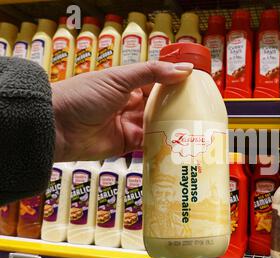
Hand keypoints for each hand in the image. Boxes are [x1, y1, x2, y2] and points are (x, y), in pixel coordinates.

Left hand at [52, 61, 192, 161]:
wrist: (57, 126)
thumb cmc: (83, 95)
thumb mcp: (119, 78)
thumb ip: (152, 73)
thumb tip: (185, 69)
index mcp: (127, 85)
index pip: (157, 83)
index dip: (175, 85)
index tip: (196, 88)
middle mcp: (130, 105)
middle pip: (160, 106)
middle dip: (177, 108)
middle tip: (200, 111)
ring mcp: (129, 125)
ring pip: (157, 125)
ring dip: (172, 126)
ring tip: (194, 127)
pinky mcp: (127, 145)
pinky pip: (149, 144)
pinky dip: (162, 143)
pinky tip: (178, 142)